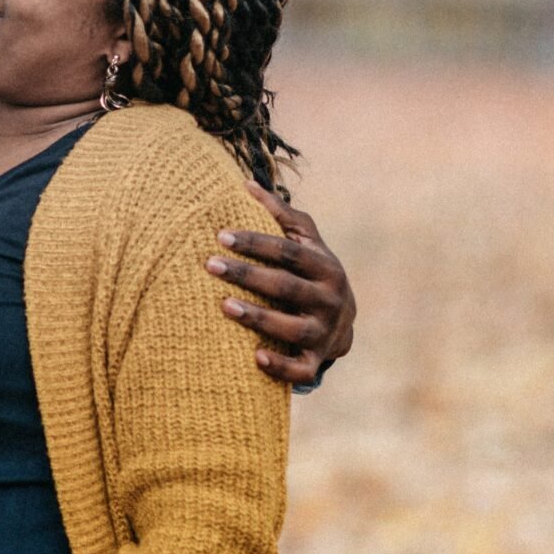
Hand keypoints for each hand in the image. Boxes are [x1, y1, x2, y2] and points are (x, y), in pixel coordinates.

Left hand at [207, 180, 356, 385]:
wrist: (343, 322)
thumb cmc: (313, 272)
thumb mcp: (307, 242)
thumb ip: (281, 214)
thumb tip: (246, 184)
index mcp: (325, 266)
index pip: (288, 252)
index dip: (255, 242)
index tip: (221, 235)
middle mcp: (329, 299)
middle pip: (286, 286)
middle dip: (248, 274)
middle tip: (210, 264)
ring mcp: (323, 332)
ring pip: (291, 328)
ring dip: (259, 317)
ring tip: (224, 305)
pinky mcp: (314, 360)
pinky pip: (299, 369)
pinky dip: (280, 366)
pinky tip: (254, 357)